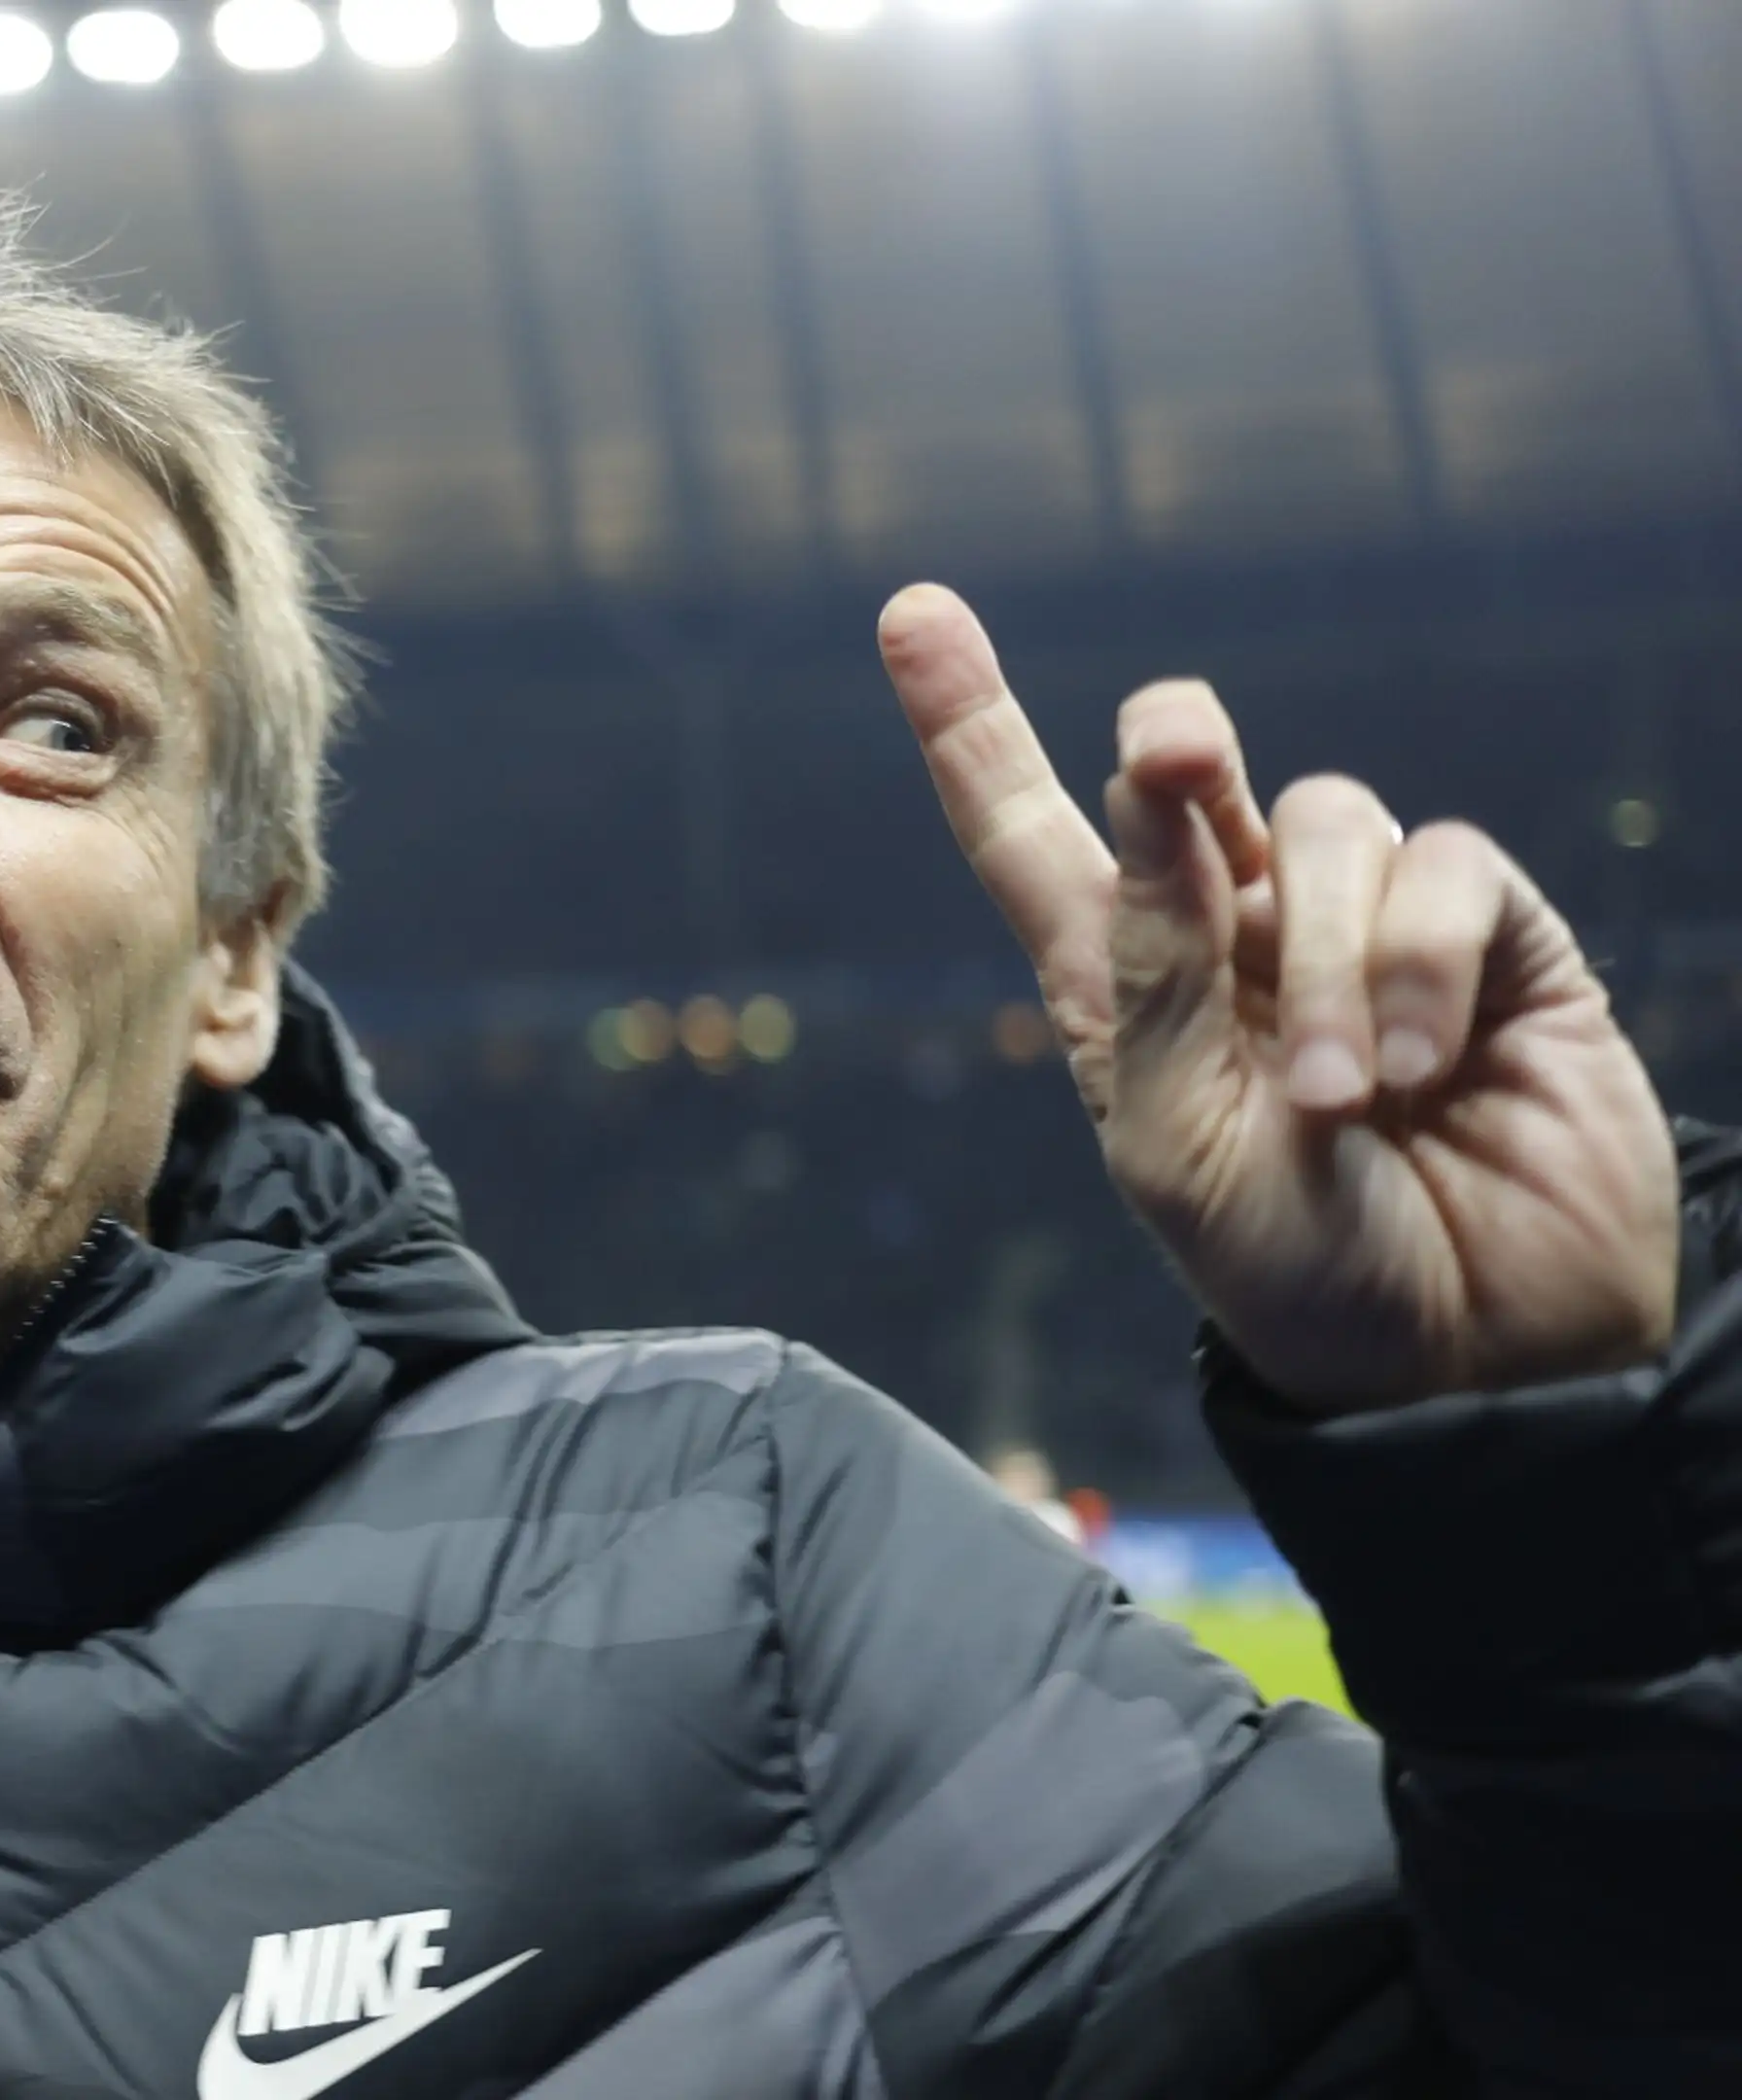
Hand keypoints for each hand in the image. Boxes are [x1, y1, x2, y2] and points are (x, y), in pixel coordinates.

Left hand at [877, 583, 1676, 1411]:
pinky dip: (1420, 957)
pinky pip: (1441, 864)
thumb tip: (1147, 784)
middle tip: (1170, 753)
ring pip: (1318, 822)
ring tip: (1348, 1097)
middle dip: (1172, 743)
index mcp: (1122, 989)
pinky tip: (1425, 1065)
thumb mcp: (1180, 1143)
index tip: (910, 614)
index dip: (972, 724)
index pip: (1029, 834)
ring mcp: (1356, 926)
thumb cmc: (1300, 1271)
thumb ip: (1151, 963)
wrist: (1473, 1357)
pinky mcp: (1488, 937)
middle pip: (1182, 766)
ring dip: (1326, 956)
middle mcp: (1229, 936)